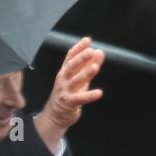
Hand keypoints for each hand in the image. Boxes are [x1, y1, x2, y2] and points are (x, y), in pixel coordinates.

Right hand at [34, 37, 104, 151]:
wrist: (56, 115)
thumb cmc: (69, 94)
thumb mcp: (79, 79)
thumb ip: (89, 66)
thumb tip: (100, 53)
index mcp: (65, 71)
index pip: (70, 57)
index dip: (78, 48)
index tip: (87, 40)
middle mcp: (63, 79)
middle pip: (71, 67)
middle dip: (81, 58)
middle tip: (91, 51)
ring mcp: (65, 91)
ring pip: (75, 80)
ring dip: (85, 73)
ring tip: (95, 67)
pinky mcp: (68, 103)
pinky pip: (80, 98)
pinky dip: (89, 95)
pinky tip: (99, 93)